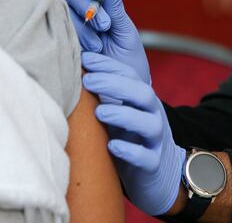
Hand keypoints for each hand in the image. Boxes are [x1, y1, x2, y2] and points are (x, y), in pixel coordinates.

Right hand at [63, 0, 150, 83]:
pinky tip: (86, 51)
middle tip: (105, 24)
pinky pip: (56, 31)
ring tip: (99, 46)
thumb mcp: (125, 33)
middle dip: (86, 2)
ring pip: (64, 10)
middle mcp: (81, 10)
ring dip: (83, 26)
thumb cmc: (126, 58)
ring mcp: (68, 26)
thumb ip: (117, 9)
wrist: (121, 90)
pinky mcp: (59, 42)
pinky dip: (72, 38)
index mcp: (100, 2)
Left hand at [81, 51, 184, 215]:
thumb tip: (75, 70)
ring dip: (124, 115)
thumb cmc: (128, 136)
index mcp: (142, 100)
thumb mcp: (118, 111)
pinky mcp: (153, 165)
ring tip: (100, 111)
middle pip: (142, 94)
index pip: (130, 75)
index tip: (86, 59)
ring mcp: (154, 140)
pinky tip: (113, 146)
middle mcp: (152, 115)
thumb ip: (103, 93)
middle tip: (88, 80)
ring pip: (148, 124)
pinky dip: (131, 151)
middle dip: (115, 84)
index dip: (109, 65)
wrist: (156, 173)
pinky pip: (147, 158)